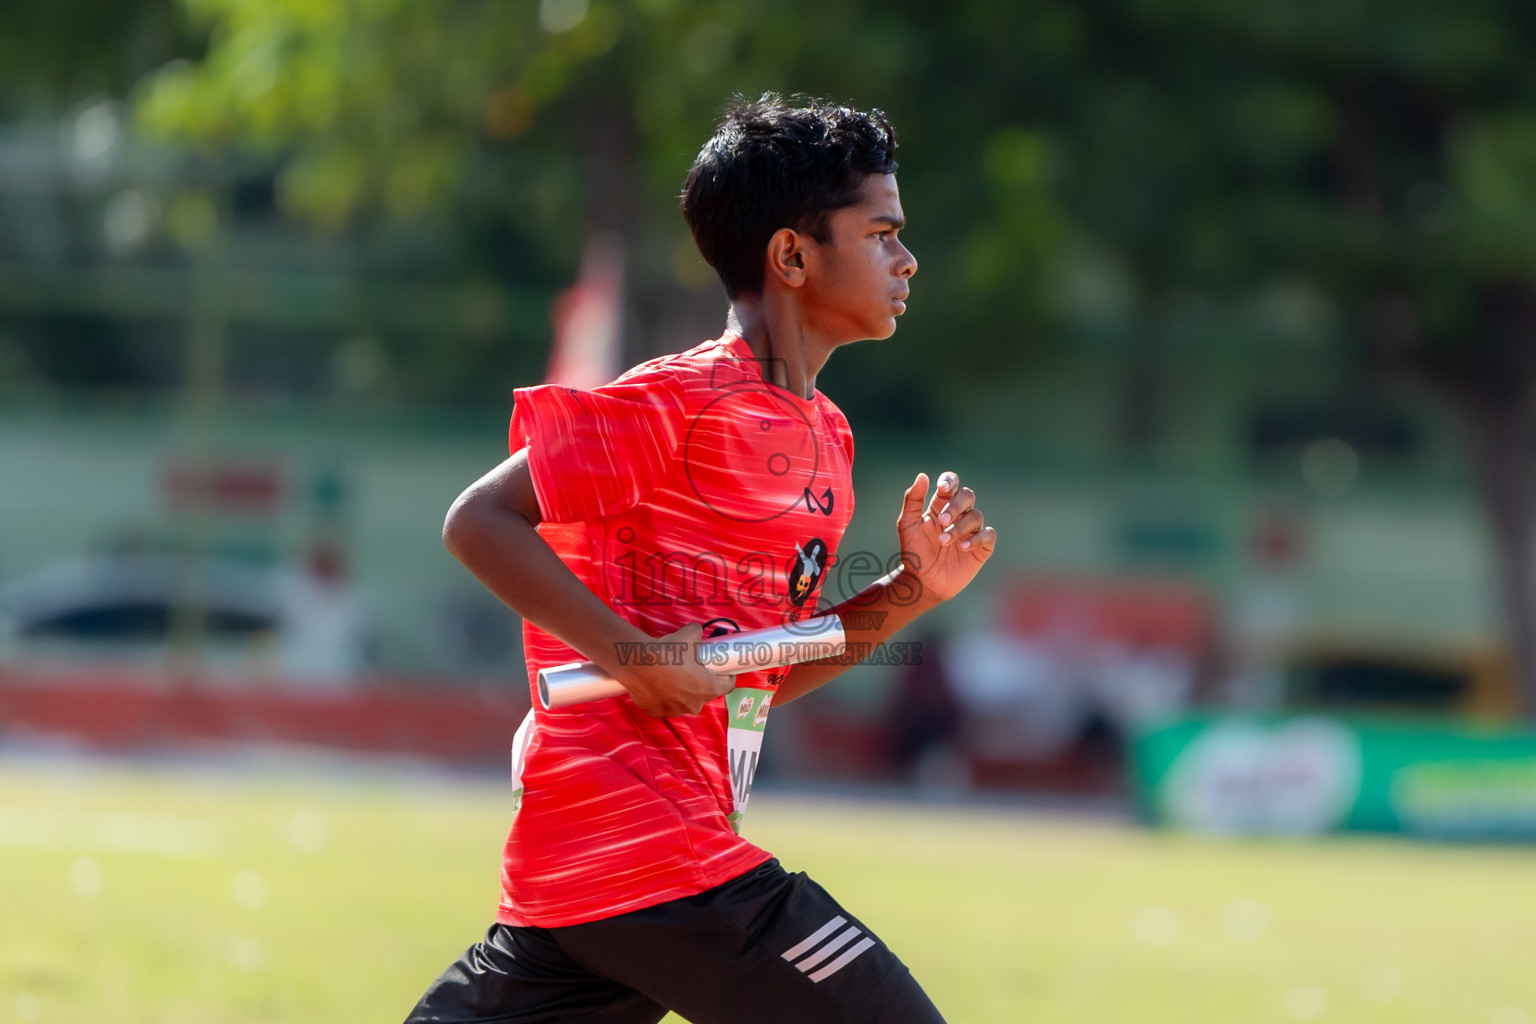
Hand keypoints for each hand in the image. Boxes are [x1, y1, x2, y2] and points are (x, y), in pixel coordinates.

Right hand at [614, 621, 736, 717]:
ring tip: (670, 677)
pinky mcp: (656, 712)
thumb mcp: (689, 634)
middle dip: (699, 684)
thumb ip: (697, 633)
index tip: (723, 671)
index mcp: (709, 688)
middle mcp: (695, 704)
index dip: (727, 677)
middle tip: (690, 670)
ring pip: (682, 702)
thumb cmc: (669, 652)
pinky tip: (656, 686)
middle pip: (703, 695)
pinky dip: (662, 698)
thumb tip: (696, 630)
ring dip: (680, 693)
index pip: (727, 686)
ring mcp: (675, 711)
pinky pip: (663, 705)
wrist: (639, 663)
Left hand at [896, 471, 997, 604]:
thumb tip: (922, 476)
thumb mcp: (907, 525)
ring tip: (943, 541)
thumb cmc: (914, 551)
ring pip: (976, 516)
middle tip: (941, 521)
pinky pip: (988, 535)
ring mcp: (971, 530)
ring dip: (959, 527)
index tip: (942, 488)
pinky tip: (962, 547)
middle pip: (967, 496)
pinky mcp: (981, 547)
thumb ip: (913, 500)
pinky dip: (977, 539)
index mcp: (940, 505)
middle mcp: (958, 515)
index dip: (950, 481)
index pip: (951, 484)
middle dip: (955, 506)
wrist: (922, 581)